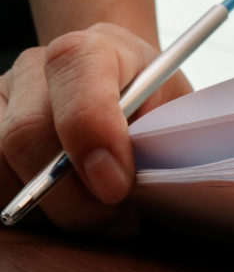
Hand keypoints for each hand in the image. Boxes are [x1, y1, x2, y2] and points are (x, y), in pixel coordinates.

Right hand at [0, 23, 191, 234]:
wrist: (124, 84)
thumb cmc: (154, 102)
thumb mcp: (176, 110)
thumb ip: (163, 137)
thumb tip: (141, 183)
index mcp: (95, 50)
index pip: (78, 80)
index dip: (93, 137)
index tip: (117, 187)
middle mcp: (36, 67)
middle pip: (26, 136)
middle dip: (74, 197)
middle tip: (118, 221)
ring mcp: (2, 96)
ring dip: (48, 208)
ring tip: (97, 217)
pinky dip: (27, 209)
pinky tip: (64, 210)